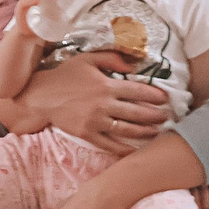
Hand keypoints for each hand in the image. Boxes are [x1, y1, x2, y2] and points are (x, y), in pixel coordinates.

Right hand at [12, 51, 170, 149]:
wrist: (41, 96)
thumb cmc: (64, 76)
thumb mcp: (87, 59)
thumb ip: (112, 58)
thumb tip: (132, 64)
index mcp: (106, 86)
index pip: (138, 91)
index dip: (154, 95)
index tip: (165, 99)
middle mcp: (104, 105)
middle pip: (137, 112)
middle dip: (155, 115)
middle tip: (166, 117)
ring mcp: (96, 121)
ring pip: (127, 129)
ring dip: (145, 132)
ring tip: (156, 132)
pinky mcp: (87, 134)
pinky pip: (110, 144)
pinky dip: (124, 149)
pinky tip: (134, 149)